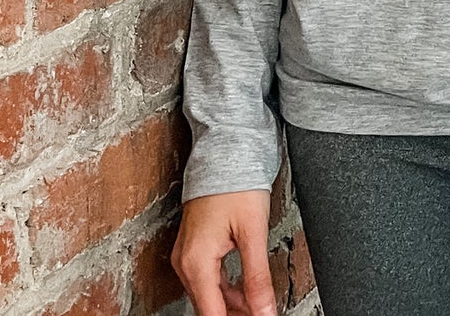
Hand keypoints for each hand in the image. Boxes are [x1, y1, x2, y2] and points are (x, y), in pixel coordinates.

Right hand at [171, 190, 278, 315]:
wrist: (226, 151)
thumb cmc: (237, 182)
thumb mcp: (253, 232)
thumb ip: (258, 277)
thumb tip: (264, 311)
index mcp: (196, 262)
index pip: (212, 314)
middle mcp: (185, 261)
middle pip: (208, 307)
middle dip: (235, 314)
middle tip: (261, 312)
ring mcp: (187, 253)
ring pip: (208, 294)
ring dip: (232, 304)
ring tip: (257, 305)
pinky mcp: (193, 246)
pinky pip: (207, 278)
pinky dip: (225, 288)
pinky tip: (244, 290)